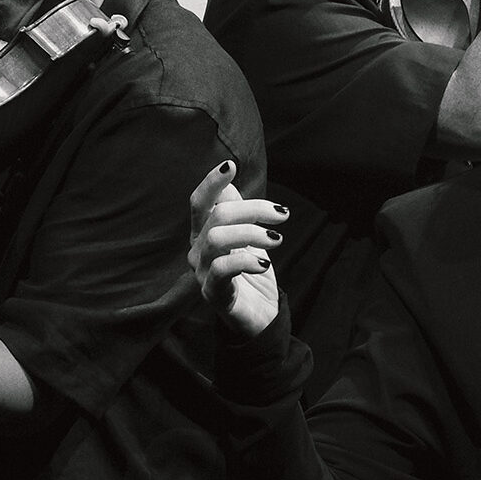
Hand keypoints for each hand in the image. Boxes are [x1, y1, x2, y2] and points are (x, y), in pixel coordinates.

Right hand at [188, 161, 284, 337]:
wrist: (259, 314)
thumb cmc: (253, 271)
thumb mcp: (249, 236)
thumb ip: (238, 211)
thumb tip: (230, 182)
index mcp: (204, 233)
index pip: (200, 203)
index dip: (211, 183)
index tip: (231, 166)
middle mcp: (197, 250)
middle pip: (218, 216)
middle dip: (254, 208)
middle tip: (283, 214)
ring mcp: (202, 273)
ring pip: (217, 238)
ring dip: (252, 233)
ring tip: (277, 239)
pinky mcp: (212, 294)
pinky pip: (222, 269)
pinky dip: (246, 260)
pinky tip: (265, 262)